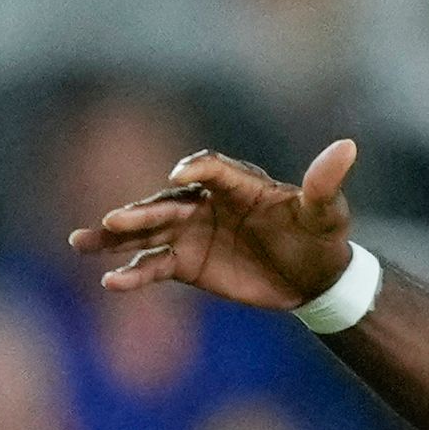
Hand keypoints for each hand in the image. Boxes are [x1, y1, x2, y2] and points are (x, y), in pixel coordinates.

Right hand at [66, 139, 359, 313]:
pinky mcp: (187, 264)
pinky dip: (133, 274)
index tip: (181, 178)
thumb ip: (325, 183)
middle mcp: (204, 203)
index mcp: (236, 183)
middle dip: (139, 212)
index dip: (195, 170)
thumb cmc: (320, 236)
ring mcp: (190, 233)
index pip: (209, 169)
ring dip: (115, 238)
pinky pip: (154, 266)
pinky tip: (111, 283)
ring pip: (147, 233)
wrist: (315, 277)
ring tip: (80, 244)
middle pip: (166, 204)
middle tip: (113, 220)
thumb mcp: (328, 212)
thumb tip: (348, 146)